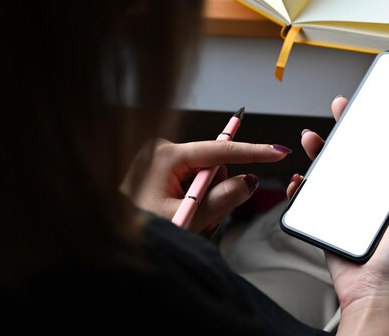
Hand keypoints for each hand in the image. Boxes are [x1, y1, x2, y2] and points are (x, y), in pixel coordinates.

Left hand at [121, 138, 291, 232]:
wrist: (109, 238)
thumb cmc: (136, 229)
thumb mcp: (186, 218)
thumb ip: (221, 200)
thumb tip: (248, 182)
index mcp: (167, 156)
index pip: (220, 150)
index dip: (254, 153)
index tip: (279, 152)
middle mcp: (164, 151)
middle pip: (214, 165)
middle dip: (217, 191)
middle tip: (203, 218)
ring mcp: (162, 160)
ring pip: (207, 175)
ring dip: (207, 199)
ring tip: (188, 218)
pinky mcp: (162, 170)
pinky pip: (194, 181)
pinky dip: (197, 198)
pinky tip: (183, 212)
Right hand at [287, 96, 388, 334]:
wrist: (375, 295)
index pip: (386, 150)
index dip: (378, 126)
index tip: (371, 105)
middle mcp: (372, 197)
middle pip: (355, 155)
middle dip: (345, 130)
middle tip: (340, 108)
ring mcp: (348, 209)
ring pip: (330, 172)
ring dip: (319, 153)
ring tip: (311, 139)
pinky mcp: (329, 222)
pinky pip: (311, 199)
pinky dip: (302, 188)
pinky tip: (300, 180)